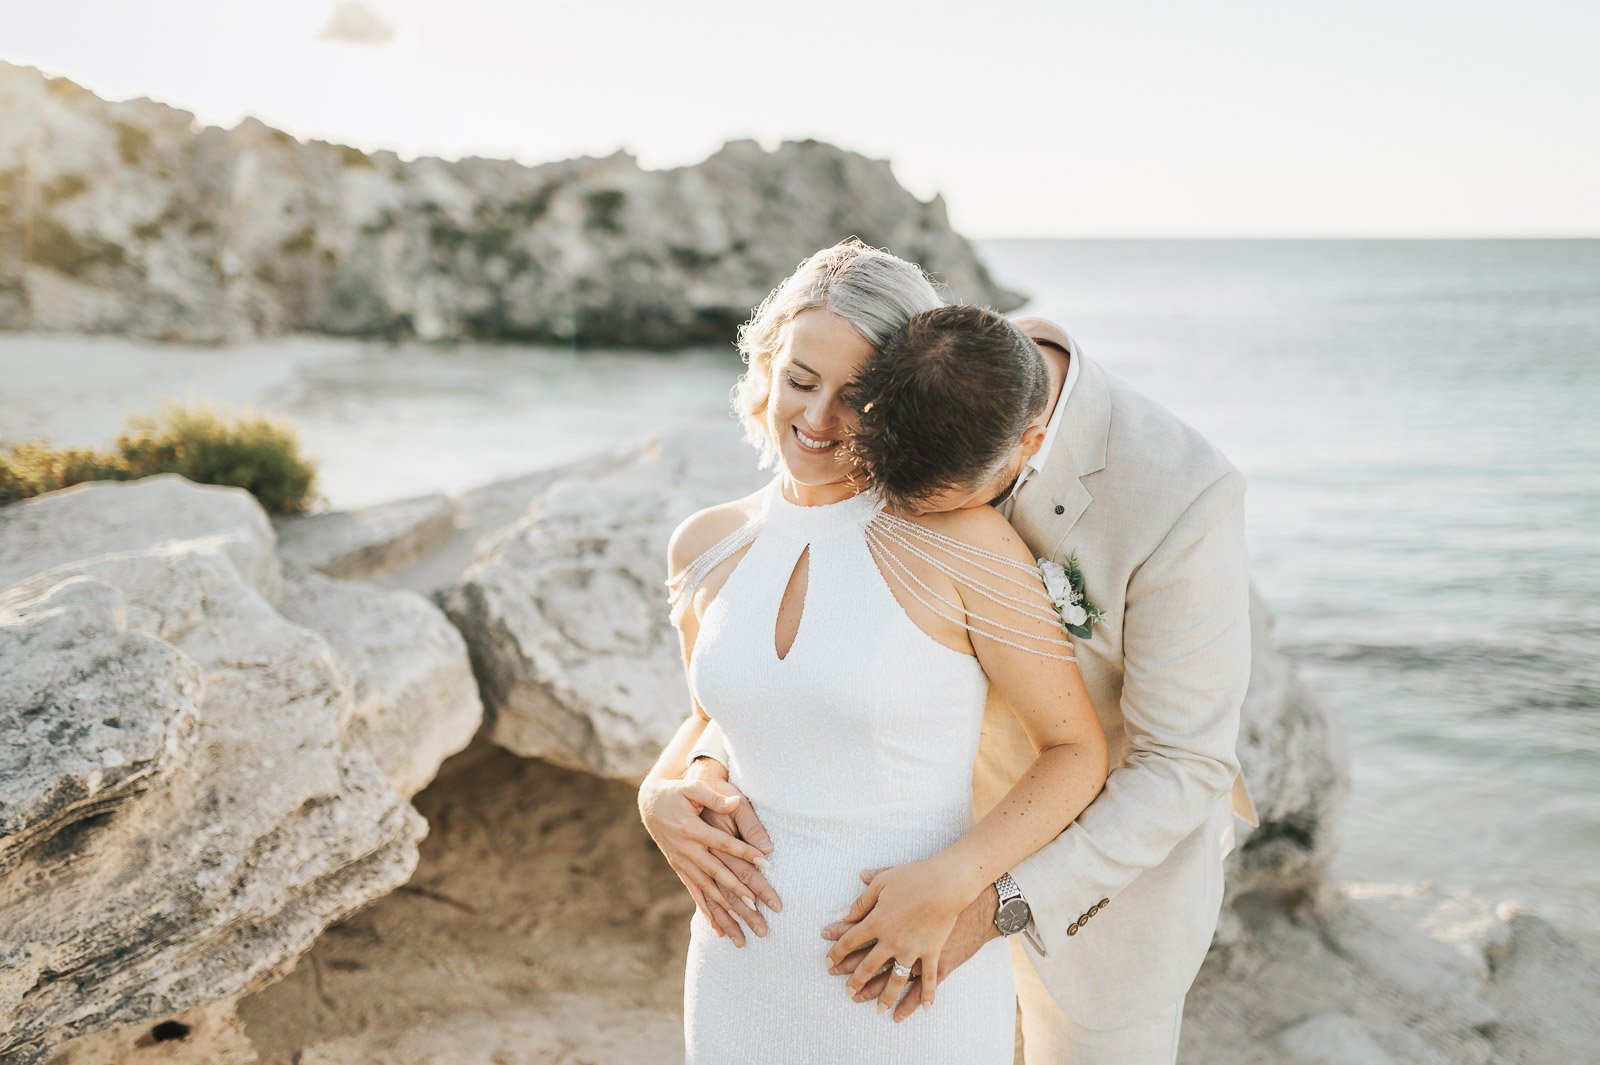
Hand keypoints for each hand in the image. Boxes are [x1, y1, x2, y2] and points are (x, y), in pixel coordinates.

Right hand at [686, 758, 781, 940]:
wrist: (650, 803)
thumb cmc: (678, 793)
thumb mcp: (693, 789)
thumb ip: (714, 798)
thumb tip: (735, 803)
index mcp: (691, 829)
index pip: (724, 844)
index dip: (744, 852)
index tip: (766, 863)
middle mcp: (686, 850)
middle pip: (718, 876)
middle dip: (740, 894)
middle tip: (760, 912)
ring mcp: (682, 863)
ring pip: (708, 892)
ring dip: (727, 913)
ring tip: (745, 933)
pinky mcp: (680, 869)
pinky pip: (696, 895)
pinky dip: (708, 913)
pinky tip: (721, 932)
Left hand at [823, 873, 1001, 1022]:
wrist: (947, 882)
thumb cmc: (915, 877)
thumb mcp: (883, 882)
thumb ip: (862, 902)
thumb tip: (842, 914)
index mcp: (877, 921)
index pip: (850, 941)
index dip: (837, 953)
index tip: (828, 963)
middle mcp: (891, 940)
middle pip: (868, 966)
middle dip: (855, 981)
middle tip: (848, 993)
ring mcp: (912, 950)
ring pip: (895, 980)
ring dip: (885, 996)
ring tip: (879, 1010)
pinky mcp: (933, 953)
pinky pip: (929, 980)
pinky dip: (926, 995)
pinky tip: (924, 1009)